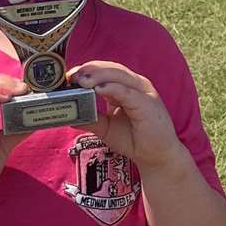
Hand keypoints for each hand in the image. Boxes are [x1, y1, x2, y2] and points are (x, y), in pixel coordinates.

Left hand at [70, 61, 189, 174]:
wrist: (156, 155)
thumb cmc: (135, 139)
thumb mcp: (106, 129)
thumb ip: (91, 120)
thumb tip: (70, 115)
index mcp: (127, 87)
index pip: (107, 71)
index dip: (88, 71)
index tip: (69, 76)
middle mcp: (136, 85)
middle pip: (112, 69)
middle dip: (91, 70)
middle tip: (72, 75)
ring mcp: (143, 92)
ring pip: (119, 76)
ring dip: (99, 75)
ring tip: (82, 79)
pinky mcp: (147, 103)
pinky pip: (128, 92)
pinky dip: (112, 88)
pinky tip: (98, 89)